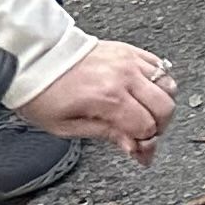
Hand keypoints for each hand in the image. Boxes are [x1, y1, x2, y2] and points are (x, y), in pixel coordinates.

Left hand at [17, 40, 173, 161]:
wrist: (35, 60)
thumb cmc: (43, 93)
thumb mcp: (66, 126)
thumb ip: (105, 135)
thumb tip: (132, 145)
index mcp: (108, 98)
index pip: (146, 126)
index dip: (145, 144)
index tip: (141, 153)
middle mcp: (124, 77)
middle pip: (164, 107)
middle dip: (158, 126)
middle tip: (145, 134)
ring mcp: (130, 61)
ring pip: (169, 85)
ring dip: (161, 104)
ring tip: (145, 113)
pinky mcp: (130, 51)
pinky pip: (161, 67)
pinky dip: (159, 82)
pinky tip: (144, 92)